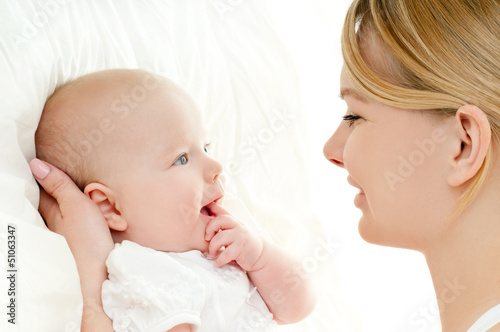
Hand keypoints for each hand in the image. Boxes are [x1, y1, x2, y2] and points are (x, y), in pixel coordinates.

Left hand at [29, 158, 114, 330]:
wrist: (105, 272)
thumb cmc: (88, 240)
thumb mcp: (76, 205)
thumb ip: (59, 184)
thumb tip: (35, 164)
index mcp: (51, 210)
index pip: (44, 186)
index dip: (52, 175)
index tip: (64, 170)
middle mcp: (58, 220)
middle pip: (67, 195)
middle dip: (83, 191)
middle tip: (96, 196)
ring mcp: (74, 229)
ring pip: (83, 206)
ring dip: (97, 204)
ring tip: (108, 212)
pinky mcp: (89, 237)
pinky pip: (95, 218)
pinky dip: (104, 216)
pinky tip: (112, 221)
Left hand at [204, 202, 263, 270]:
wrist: (259, 253)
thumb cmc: (242, 240)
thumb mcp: (234, 227)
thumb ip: (222, 218)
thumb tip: (209, 206)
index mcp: (233, 220)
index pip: (219, 212)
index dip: (210, 217)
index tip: (206, 229)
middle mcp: (237, 226)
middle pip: (218, 221)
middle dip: (209, 230)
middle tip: (207, 239)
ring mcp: (239, 237)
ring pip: (219, 238)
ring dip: (212, 248)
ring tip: (212, 254)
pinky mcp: (241, 249)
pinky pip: (226, 254)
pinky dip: (219, 260)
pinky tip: (218, 262)